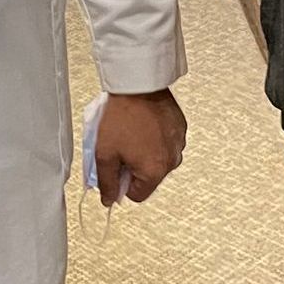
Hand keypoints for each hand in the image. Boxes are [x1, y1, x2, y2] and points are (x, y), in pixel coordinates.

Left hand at [94, 88, 186, 206]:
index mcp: (155, 171)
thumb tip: (108, 199)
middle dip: (132, 167)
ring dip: (144, 152)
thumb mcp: (104, 153)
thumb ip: (106, 181)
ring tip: (130, 133)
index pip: (137, 195)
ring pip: (157, 159)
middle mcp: (172, 160)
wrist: (137, 85)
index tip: (114, 167)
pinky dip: (154, 138)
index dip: (121, 183)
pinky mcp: (179, 128)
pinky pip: (165, 142)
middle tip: (119, 147)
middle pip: (148, 177)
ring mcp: (178, 143)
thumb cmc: (121, 116)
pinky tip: (141, 124)